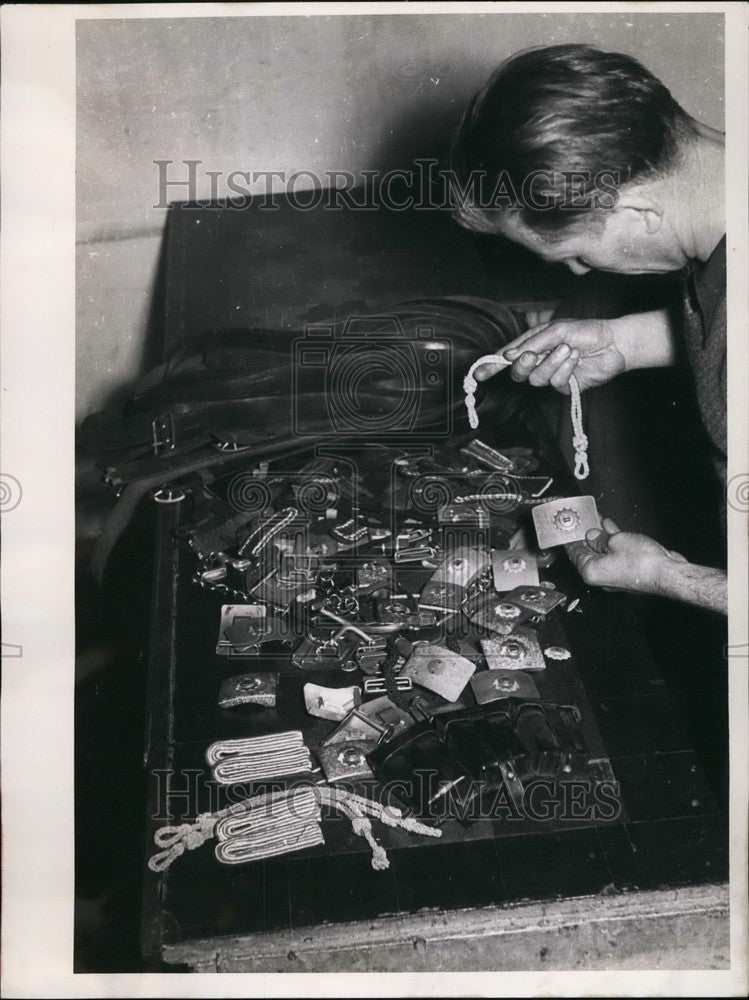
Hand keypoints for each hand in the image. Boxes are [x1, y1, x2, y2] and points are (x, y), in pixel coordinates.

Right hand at [474, 318, 625, 393]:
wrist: (614, 343)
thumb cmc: (586, 331)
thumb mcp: (556, 330)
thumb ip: (531, 343)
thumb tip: (508, 356)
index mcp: (532, 345)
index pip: (507, 358)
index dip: (491, 366)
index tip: (478, 375)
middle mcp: (539, 361)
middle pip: (517, 373)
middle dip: (523, 365)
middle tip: (533, 355)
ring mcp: (551, 375)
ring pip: (536, 378)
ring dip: (552, 362)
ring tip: (569, 349)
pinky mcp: (564, 386)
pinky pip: (555, 383)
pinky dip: (566, 368)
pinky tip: (576, 358)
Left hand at [565, 517, 687, 595]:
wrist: (667, 573)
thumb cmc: (643, 563)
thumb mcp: (615, 541)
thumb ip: (600, 537)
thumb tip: (592, 535)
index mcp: (590, 571)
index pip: (573, 552)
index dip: (570, 537)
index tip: (568, 527)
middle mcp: (600, 576)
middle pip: (587, 551)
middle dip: (586, 533)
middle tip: (583, 519)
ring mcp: (613, 574)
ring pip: (602, 551)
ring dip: (600, 535)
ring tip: (597, 519)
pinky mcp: (626, 571)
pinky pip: (614, 554)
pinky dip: (612, 541)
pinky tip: (612, 528)